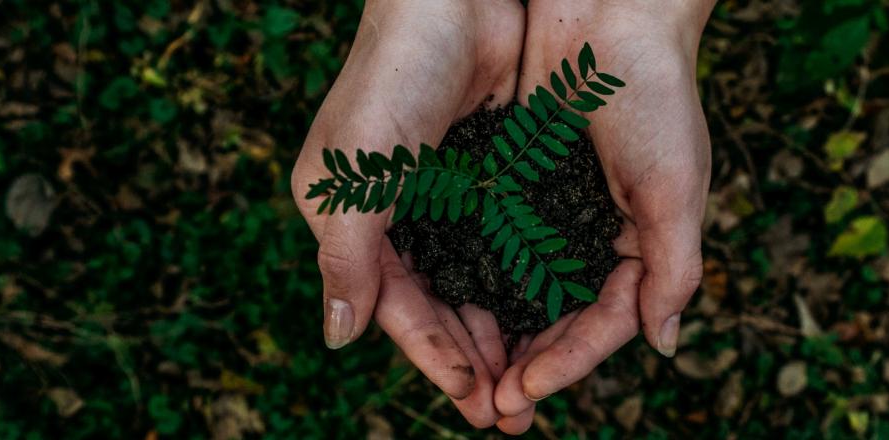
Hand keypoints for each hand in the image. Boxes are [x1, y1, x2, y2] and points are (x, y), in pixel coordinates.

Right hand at [290, 0, 522, 426]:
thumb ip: (348, 259)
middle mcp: (398, 216)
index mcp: (353, 220)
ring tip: (534, 380)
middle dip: (472, 359)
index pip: (396, 308)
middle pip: (438, 305)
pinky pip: (508, 244)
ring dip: (501, 331)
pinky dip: (524, 283)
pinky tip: (550, 316)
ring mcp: (447, 196)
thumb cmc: (391, 79)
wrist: (453, 0)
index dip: (433, 357)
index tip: (472, 402)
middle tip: (510, 413)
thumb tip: (338, 340)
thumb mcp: (356, 176)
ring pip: (476, 283)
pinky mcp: (489, 175)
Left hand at [492, 0, 714, 432]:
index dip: (569, 361)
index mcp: (644, 242)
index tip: (526, 392)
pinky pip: (496, 242)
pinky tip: (449, 308)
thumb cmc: (655, 96)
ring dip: (499, 334)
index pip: (606, 321)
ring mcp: (556, 209)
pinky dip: (477, 278)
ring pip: (523, 289)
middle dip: (530, 364)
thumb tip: (664, 346)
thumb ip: (674, 269)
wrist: (610, 13)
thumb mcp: (676, 189)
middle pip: (561, 317)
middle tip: (492, 409)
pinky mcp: (519, 181)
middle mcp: (598, 233)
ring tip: (468, 377)